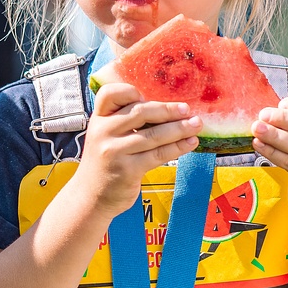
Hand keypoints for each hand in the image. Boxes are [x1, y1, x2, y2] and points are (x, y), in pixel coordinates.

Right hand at [72, 80, 200, 218]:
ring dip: (179, 129)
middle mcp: (103, 132)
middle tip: (187, 110)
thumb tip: (165, 109)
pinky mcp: (127, 170)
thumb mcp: (105, 136)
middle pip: (140, 112)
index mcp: (98, 119)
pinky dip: (177, 147)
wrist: (91, 197)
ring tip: (196, 125)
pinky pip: (158, 154)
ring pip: (154, 135)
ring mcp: (114, 151)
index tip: (149, 96)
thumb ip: (123, 121)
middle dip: (168, 110)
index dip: (130, 91)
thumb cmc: (105, 163)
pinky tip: (190, 143)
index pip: (110, 93)